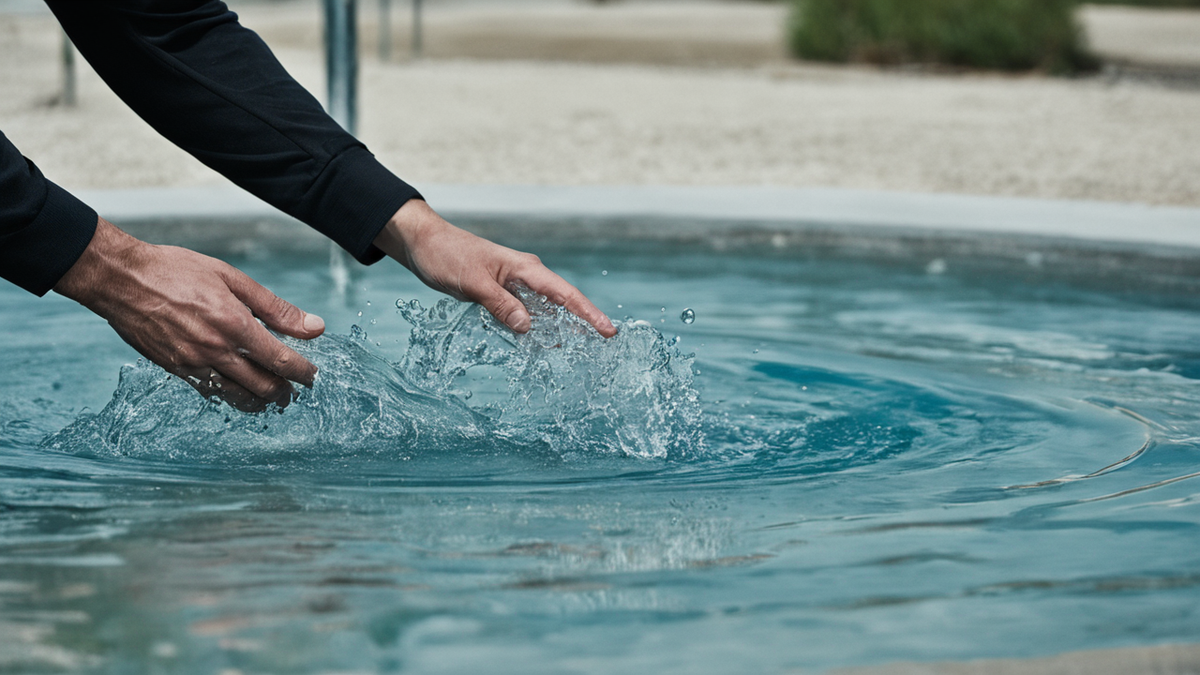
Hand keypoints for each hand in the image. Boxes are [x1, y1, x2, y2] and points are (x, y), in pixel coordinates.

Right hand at [55, 218, 325, 411]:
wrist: (120, 279)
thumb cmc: (175, 271)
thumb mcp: (232, 278)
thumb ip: (275, 307)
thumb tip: (314, 327)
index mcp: (234, 324)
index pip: (281, 360)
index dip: (303, 372)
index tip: (314, 376)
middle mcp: (215, 349)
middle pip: (263, 386)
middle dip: (285, 392)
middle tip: (296, 390)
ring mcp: (193, 363)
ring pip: (237, 396)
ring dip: (260, 400)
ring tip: (273, 397)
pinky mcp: (175, 369)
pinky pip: (211, 392)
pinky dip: (230, 395)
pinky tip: (239, 390)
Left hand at [373, 200, 616, 337]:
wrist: (423, 242)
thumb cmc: (446, 256)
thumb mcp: (472, 283)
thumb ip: (500, 305)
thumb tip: (528, 327)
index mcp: (525, 268)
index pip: (565, 294)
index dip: (588, 313)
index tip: (608, 331)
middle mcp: (525, 275)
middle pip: (562, 302)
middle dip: (583, 322)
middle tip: (602, 345)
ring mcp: (513, 284)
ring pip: (544, 309)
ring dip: (560, 327)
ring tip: (580, 349)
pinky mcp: (500, 292)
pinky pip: (525, 312)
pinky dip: (536, 327)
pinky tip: (541, 342)